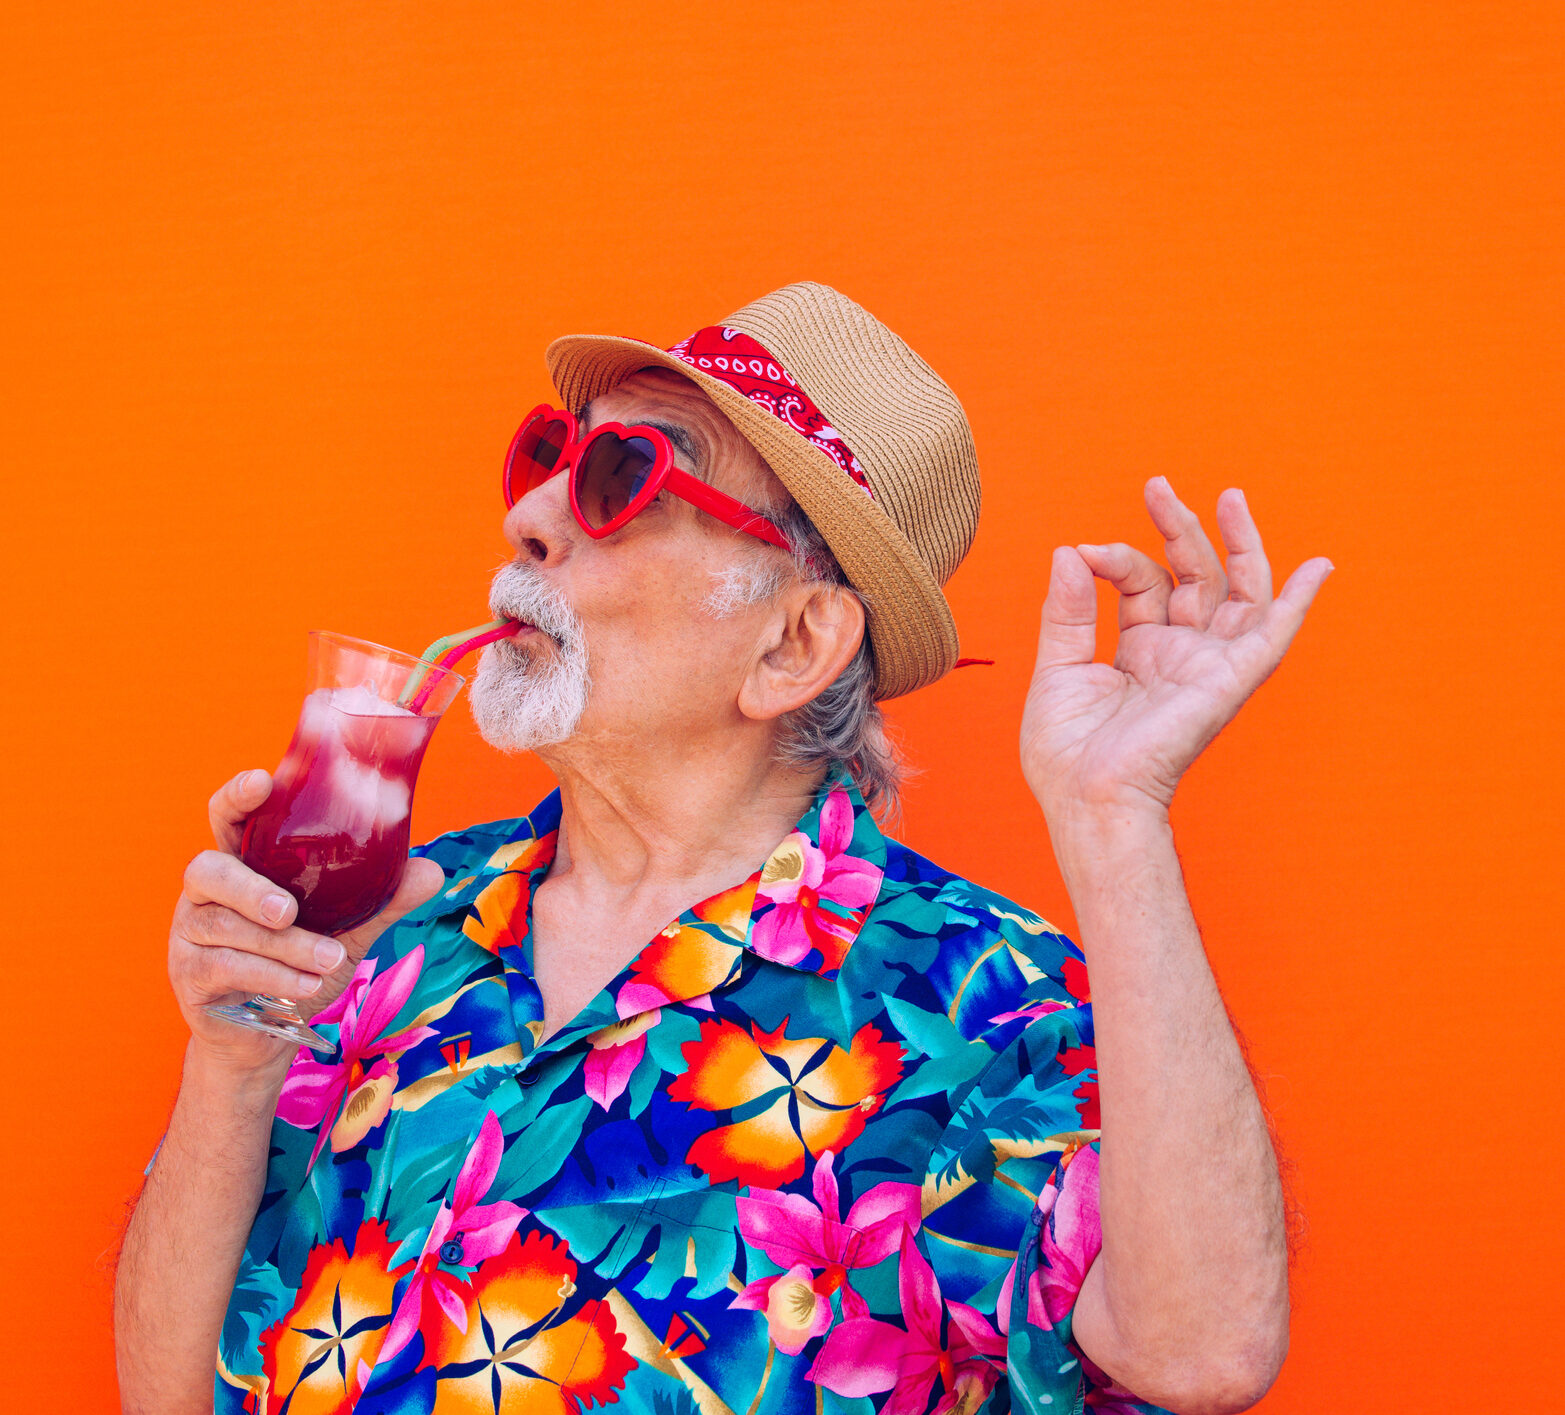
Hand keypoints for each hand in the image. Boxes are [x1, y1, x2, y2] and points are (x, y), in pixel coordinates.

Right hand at [169, 768, 444, 1072]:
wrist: (267, 1036)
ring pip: (225, 927)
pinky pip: (223, 967)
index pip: (227, 817)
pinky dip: (271, 976)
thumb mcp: (347, 930)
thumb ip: (382, 900)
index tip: (262, 781)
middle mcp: (209, 891)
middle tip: (289, 911)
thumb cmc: (300, 965)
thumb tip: (431, 871)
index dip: (237, 796)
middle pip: (209, 870)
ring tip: (328, 961)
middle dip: (250, 889)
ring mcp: (190, 932)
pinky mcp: (189, 974)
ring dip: (282, 947)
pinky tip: (305, 985)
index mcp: (244, 863)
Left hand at [1022, 477, 1332, 819]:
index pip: (1139, 583)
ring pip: (1237, 592)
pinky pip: (1273, 637)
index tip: (1082, 553)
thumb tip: (1070, 551)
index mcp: (1138, 651)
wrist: (1089, 800)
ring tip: (1228, 497)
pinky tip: (1319, 568)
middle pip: (1193, 576)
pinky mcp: (1227, 680)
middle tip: (1158, 486)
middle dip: (1179, 528)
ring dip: (1236, 544)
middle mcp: (1178, 653)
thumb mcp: (1058, 669)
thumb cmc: (1067, 754)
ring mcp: (1206, 665)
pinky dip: (1298, 602)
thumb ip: (1067, 611)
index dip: (1113, 558)